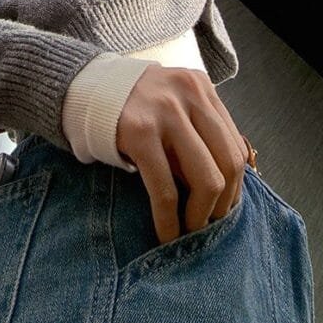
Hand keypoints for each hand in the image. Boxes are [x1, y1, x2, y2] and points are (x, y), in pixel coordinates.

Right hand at [116, 65, 247, 243]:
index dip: (236, 185)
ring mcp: (165, 112)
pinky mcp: (139, 132)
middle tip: (211, 225)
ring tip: (190, 231)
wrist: (85, 89)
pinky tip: (166, 234)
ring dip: (202, 215)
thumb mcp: (174, 103)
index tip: (225, 207)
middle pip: (229, 162)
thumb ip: (199, 130)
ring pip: (206, 178)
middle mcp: (189, 94)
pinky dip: (169, 219)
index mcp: (202, 88)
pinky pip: (165, 188)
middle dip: (224, 203)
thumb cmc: (135, 106)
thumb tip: (226, 188)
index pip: (236, 145)